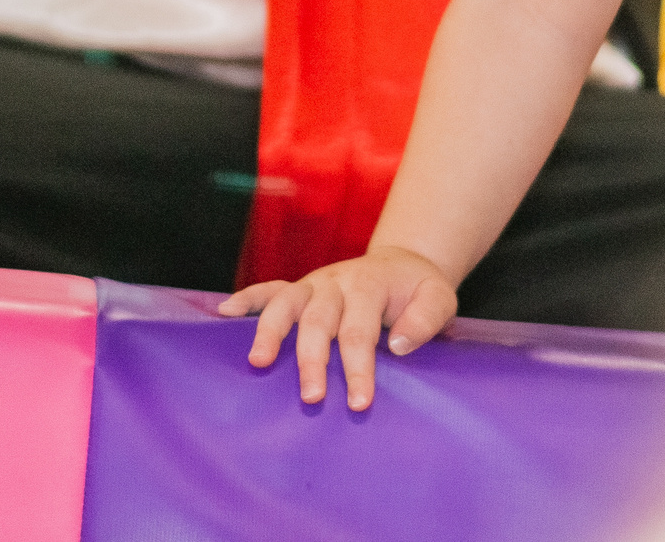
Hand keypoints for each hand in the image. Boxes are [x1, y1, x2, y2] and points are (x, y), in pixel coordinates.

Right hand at [219, 246, 458, 409]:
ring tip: (258, 362)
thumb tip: (396, 346)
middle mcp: (336, 282)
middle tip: (312, 397)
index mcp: (369, 284)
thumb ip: (425, 320)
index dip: (359, 367)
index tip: (360, 402)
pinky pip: (268, 289)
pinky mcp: (299, 288)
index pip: (360, 330)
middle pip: (318, 321)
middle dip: (313, 360)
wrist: (402, 263)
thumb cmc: (418, 290)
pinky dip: (246, 299)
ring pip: (286, 303)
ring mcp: (313, 284)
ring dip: (271, 331)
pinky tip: (224, 315)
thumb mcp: (440, 298)